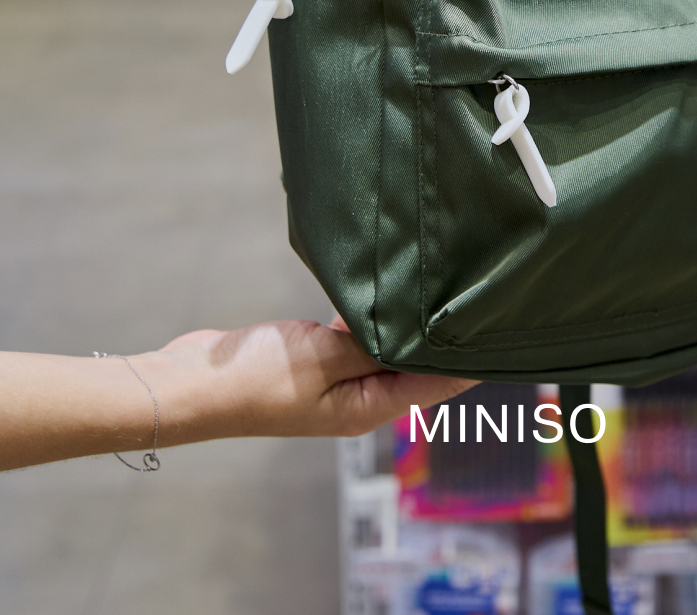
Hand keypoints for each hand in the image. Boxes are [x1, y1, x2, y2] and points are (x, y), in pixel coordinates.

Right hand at [148, 319, 475, 441]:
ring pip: (385, 348)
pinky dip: (370, 317)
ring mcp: (334, 380)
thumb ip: (372, 341)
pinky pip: (355, 337)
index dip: (472, 362)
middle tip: (473, 297)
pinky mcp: (313, 360)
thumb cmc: (257, 377)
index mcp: (368, 408)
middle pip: (414, 367)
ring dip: (403, 323)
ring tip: (433, 288)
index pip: (436, 384)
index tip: (503, 335)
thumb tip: (416, 330)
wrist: (193, 386)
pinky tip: (378, 292)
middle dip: (441, 337)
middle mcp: (358, 398)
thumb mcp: (324, 356)